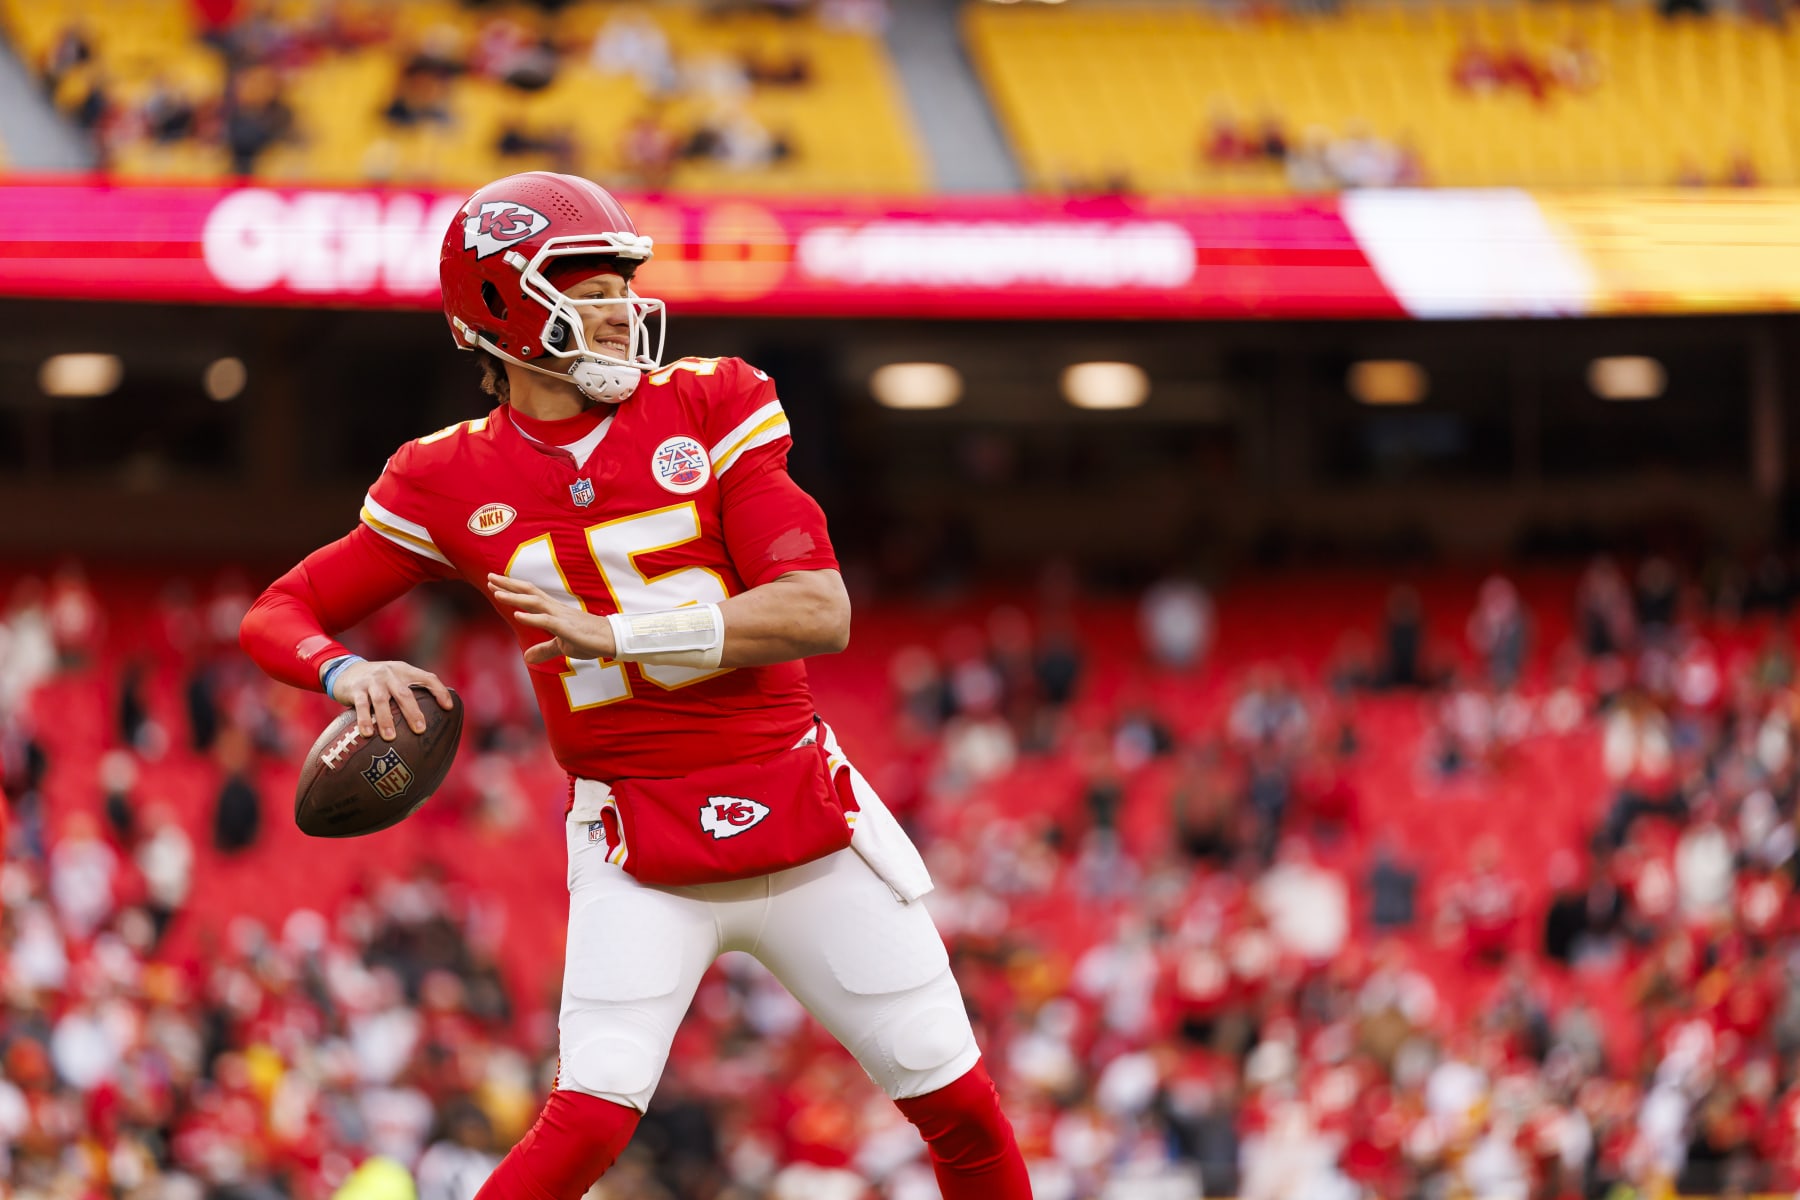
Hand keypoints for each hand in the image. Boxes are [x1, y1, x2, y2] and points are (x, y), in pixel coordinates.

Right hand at [332, 659, 454, 740]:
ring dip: (387, 720)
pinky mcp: (356, 689)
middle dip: (413, 712)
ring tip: (391, 738)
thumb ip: (411, 692)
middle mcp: (390, 674)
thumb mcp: (396, 679)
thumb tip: (432, 721)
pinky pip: (361, 705)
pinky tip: (368, 733)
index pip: (427, 678)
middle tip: (420, 730)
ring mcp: (373, 681)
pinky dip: (364, 720)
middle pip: (405, 693)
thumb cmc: (379, 682)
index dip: (439, 691)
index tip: (449, 707)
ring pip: (382, 701)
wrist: (346, 670)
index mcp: (405, 671)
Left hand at [487, 573, 617, 664]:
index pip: (530, 594)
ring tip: (497, 593)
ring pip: (535, 602)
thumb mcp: (562, 646)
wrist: (612, 639)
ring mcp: (561, 617)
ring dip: (515, 598)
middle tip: (490, 577)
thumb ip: (544, 649)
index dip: (512, 588)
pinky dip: (531, 617)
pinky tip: (518, 615)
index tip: (495, 582)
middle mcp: (555, 608)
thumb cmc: (589, 639)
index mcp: (554, 610)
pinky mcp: (567, 628)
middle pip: (529, 592)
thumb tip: (526, 658)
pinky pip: (547, 621)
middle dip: (508, 585)